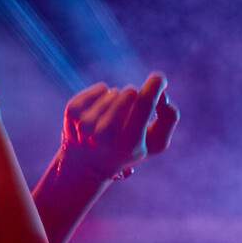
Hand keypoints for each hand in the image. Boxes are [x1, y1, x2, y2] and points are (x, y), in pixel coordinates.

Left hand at [58, 74, 178, 183]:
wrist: (87, 164)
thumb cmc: (128, 150)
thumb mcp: (156, 143)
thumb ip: (169, 118)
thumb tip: (163, 95)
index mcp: (128, 144)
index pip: (144, 104)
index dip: (154, 87)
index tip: (160, 78)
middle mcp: (104, 134)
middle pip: (130, 93)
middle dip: (136, 98)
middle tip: (130, 116)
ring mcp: (86, 122)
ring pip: (115, 91)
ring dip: (119, 101)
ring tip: (113, 121)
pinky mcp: (72, 111)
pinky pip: (101, 88)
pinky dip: (105, 95)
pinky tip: (101, 114)